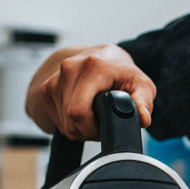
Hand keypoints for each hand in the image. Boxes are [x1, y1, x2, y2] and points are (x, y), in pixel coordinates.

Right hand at [26, 44, 156, 139]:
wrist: (102, 58)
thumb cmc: (122, 74)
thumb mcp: (141, 85)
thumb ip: (143, 102)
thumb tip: (142, 119)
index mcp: (93, 66)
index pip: (79, 112)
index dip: (93, 128)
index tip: (105, 126)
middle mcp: (69, 68)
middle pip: (70, 121)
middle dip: (87, 130)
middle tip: (102, 123)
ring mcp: (54, 78)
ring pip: (64, 123)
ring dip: (79, 127)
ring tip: (94, 115)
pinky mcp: (46, 87)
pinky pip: (56, 119)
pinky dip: (70, 123)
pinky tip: (82, 111)